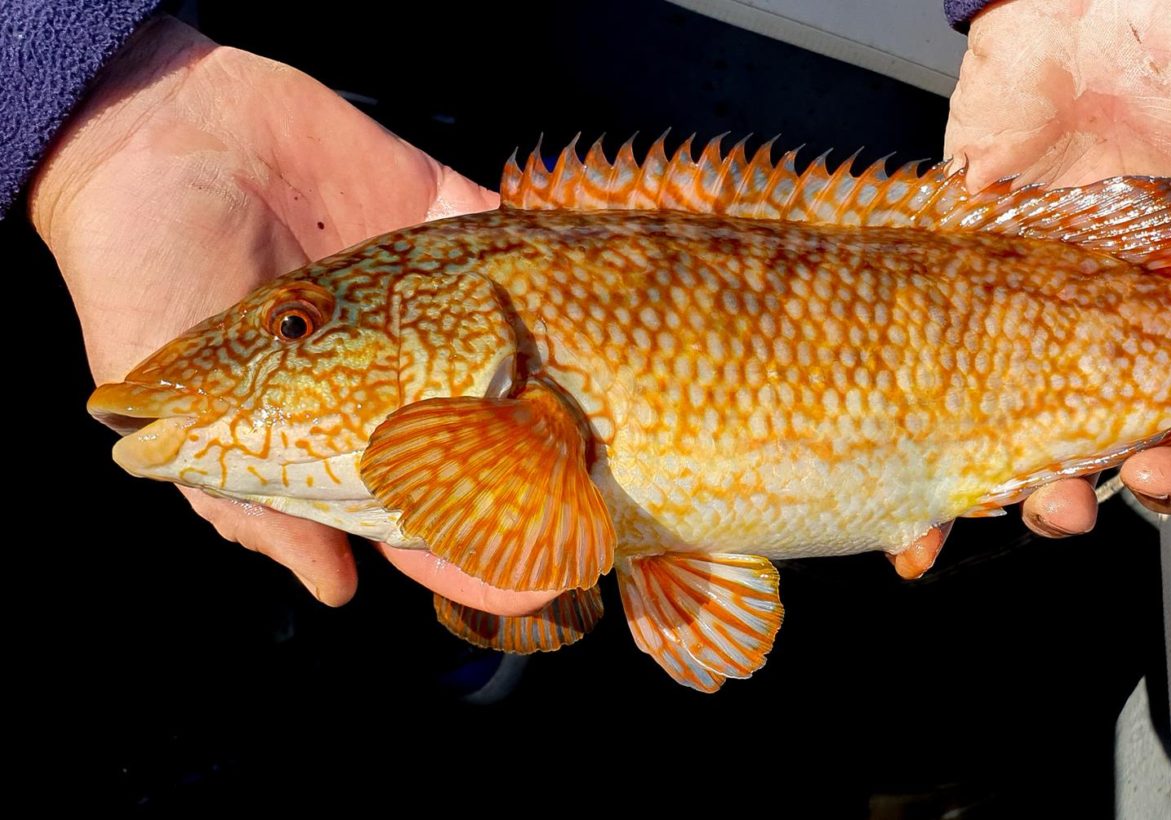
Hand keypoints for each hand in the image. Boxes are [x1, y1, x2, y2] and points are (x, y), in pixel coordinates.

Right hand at [32, 17, 551, 614]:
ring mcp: (426, 291)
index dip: (476, 547)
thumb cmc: (146, 275)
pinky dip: (550, 249)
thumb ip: (250, 502)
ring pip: (520, 342)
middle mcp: (395, 366)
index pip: (422, 508)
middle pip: (490, 434)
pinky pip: (511, 235)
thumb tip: (336, 590)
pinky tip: (592, 282)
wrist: (151, 128)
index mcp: (336, 422)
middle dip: (546, 471)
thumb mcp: (177, 408)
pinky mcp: (440, 213)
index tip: (538, 581)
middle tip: (604, 501)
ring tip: (621, 410)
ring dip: (569, 368)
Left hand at [946, 0, 1170, 536]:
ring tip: (1010, 494)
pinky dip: (933, 397)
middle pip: (1101, 430)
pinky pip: (947, 339)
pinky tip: (930, 447)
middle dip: (1089, 487)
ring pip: (1019, 407)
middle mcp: (1120, 305)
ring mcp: (1043, 285)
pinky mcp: (976, 253)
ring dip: (1009, 466)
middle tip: (1078, 501)